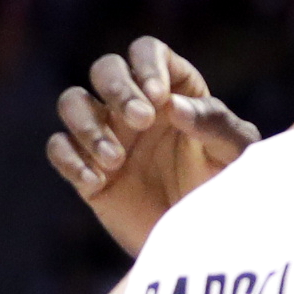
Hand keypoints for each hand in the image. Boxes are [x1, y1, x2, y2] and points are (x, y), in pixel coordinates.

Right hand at [48, 38, 259, 255]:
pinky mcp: (87, 168)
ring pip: (72, 102)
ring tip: (116, 160)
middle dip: (117, 89)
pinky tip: (97, 181)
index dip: (147, 65)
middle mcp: (135, 106)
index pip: (147, 52)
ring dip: (87, 125)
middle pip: (105, 69)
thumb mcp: (233, 155)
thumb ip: (214, 123)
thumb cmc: (225, 188)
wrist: (202, 241)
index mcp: (173, 90)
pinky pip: (59, 148)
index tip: (158, 96)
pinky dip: (71, 160)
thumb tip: (173, 105)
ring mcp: (107, 135)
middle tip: (141, 121)